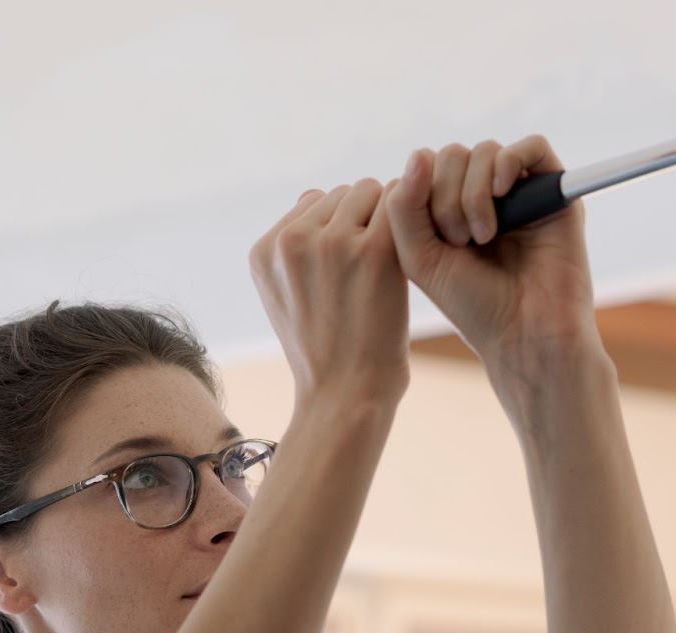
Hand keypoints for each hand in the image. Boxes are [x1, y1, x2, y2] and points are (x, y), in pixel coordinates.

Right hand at [249, 180, 409, 408]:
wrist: (346, 396)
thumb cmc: (326, 350)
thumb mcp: (286, 298)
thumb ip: (294, 246)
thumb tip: (315, 193)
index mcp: (264, 250)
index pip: (314, 201)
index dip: (341, 228)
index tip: (352, 266)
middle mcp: (291, 241)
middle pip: (344, 193)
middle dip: (363, 221)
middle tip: (374, 269)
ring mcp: (331, 243)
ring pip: (372, 192)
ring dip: (387, 221)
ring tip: (390, 267)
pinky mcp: (373, 250)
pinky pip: (399, 204)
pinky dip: (411, 224)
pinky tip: (412, 258)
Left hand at [387, 136, 604, 377]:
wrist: (524, 334)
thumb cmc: (472, 305)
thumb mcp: (419, 258)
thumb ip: (403, 207)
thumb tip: (419, 153)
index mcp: (450, 211)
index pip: (427, 167)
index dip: (422, 192)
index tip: (434, 238)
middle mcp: (485, 198)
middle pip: (453, 154)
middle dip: (446, 195)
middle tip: (460, 240)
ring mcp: (520, 194)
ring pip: (486, 151)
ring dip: (473, 192)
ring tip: (483, 235)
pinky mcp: (554, 193)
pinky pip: (533, 146)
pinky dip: (509, 161)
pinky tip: (502, 193)